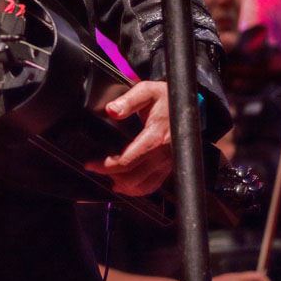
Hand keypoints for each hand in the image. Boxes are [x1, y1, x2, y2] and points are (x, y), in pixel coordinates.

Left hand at [86, 81, 171, 195]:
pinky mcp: (169, 166)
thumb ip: (128, 101)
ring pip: (142, 186)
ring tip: (108, 177)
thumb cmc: (167, 98)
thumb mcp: (147, 91)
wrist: (188, 104)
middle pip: (132, 177)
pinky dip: (138, 189)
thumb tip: (112, 110)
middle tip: (95, 168)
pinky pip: (153, 185)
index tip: (91, 164)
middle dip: (110, 175)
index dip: (106, 165)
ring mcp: (166, 162)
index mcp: (155, 137)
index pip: (127, 160)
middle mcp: (162, 154)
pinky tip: (126, 186)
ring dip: (123, 186)